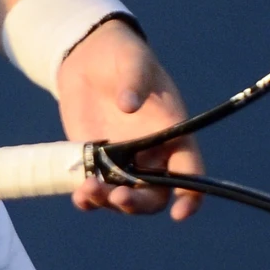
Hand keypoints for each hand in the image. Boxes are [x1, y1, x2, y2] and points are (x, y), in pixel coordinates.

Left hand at [55, 20, 203, 220]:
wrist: (87, 58)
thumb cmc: (122, 56)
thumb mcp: (132, 61)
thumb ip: (134, 81)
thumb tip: (129, 105)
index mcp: (173, 132)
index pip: (190, 171)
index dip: (190, 196)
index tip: (179, 213)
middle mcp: (151, 154)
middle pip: (154, 195)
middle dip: (139, 203)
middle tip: (118, 198)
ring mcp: (122, 161)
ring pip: (123, 197)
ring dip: (109, 203)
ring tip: (87, 191)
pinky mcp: (95, 161)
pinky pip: (96, 189)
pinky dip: (89, 199)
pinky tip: (79, 195)